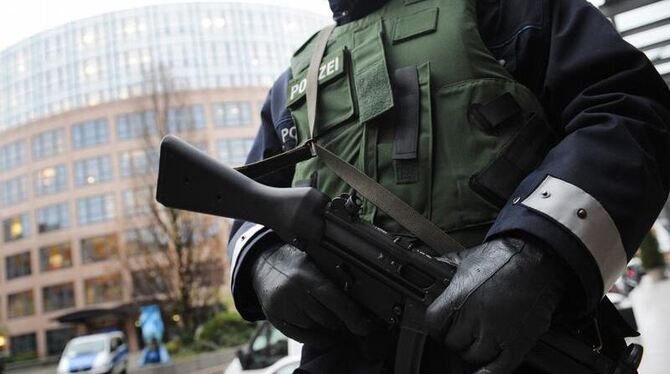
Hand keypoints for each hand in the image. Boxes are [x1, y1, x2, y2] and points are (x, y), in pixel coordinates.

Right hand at [251, 243, 370, 347]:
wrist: (263, 264)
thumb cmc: (296, 262)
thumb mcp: (314, 259)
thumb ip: (332, 275)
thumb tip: (361, 295)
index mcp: (305, 275)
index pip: (333, 299)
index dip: (351, 315)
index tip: (365, 326)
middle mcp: (291, 291)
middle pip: (325, 317)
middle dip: (339, 319)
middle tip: (348, 317)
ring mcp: (280, 306)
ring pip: (313, 327)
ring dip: (326, 326)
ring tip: (332, 319)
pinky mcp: (274, 318)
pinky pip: (300, 336)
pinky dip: (315, 337)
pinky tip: (324, 334)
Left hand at [425, 237, 569, 373]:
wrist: (540, 259)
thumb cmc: (505, 257)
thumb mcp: (468, 258)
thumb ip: (447, 267)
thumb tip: (432, 269)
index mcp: (460, 296)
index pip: (433, 324)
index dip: (437, 326)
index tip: (442, 325)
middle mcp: (476, 317)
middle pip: (453, 342)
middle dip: (457, 337)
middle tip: (467, 328)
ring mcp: (497, 333)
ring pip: (472, 357)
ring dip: (474, 350)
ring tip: (481, 337)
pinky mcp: (518, 344)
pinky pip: (497, 370)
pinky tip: (481, 372)